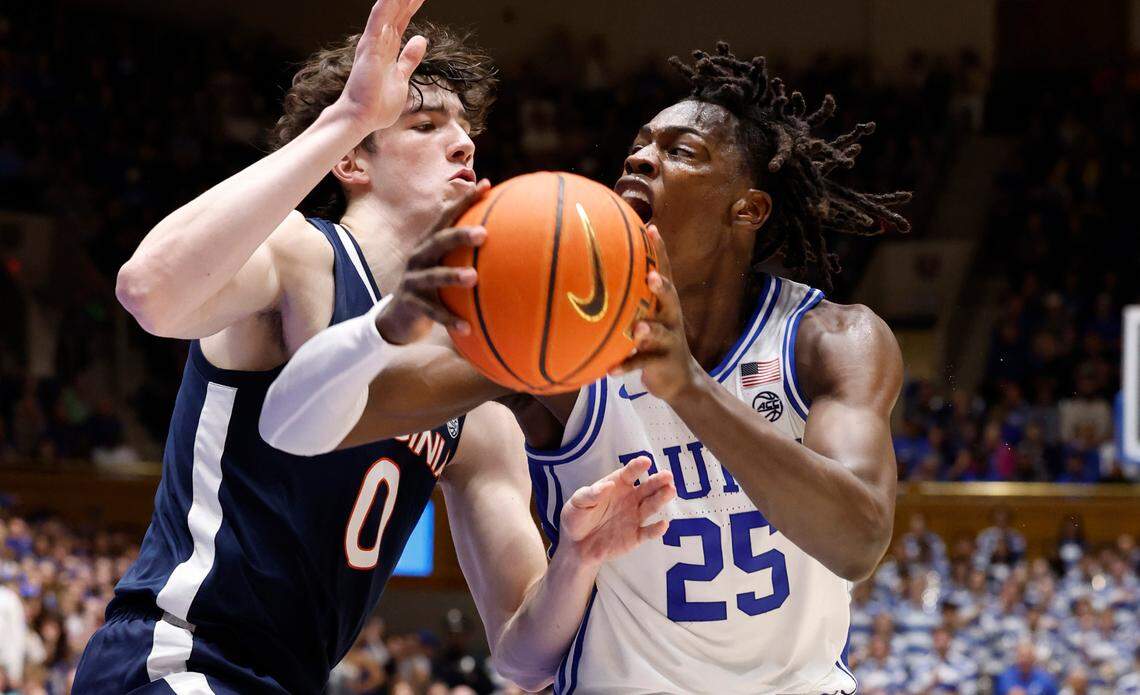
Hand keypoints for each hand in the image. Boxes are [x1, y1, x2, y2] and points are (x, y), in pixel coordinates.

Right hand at [336, 0, 428, 131]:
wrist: (362, 118)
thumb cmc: (377, 103)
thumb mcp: (402, 77)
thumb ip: (409, 58)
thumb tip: (421, 40)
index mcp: (388, 48)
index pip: (402, 20)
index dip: (411, 5)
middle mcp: (379, 41)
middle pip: (396, 11)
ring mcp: (373, 43)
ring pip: (387, 11)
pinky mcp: (369, 48)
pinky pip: (377, 22)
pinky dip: (384, 7)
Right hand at [375, 180, 490, 343]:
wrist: (398, 316)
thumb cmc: (433, 286)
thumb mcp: (444, 266)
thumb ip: (466, 253)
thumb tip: (508, 241)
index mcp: (429, 243)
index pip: (447, 217)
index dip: (465, 200)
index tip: (486, 185)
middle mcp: (418, 257)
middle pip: (438, 241)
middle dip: (459, 235)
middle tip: (483, 233)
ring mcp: (413, 280)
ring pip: (433, 276)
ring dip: (452, 276)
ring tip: (473, 278)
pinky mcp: (411, 304)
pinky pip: (433, 313)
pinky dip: (450, 320)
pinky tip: (468, 328)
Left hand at [560, 457, 675, 566]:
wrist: (576, 547)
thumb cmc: (576, 518)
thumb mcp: (577, 503)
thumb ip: (590, 494)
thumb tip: (608, 485)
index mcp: (616, 486)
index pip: (629, 474)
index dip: (637, 467)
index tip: (646, 461)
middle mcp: (630, 499)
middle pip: (647, 488)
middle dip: (658, 481)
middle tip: (667, 476)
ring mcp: (634, 517)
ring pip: (651, 506)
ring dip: (661, 499)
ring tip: (670, 490)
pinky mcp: (635, 536)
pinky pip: (648, 532)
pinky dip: (656, 530)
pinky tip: (663, 524)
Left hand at [610, 226, 703, 402]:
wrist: (679, 379)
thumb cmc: (653, 341)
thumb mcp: (645, 316)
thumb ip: (627, 298)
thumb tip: (590, 275)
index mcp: (664, 303)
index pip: (664, 271)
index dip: (660, 250)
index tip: (651, 228)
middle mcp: (671, 317)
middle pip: (670, 298)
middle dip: (662, 287)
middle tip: (651, 277)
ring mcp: (670, 340)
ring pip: (660, 332)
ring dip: (649, 331)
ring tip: (638, 330)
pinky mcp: (664, 362)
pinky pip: (642, 363)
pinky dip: (626, 366)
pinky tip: (610, 371)